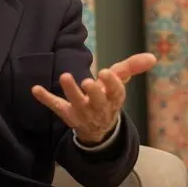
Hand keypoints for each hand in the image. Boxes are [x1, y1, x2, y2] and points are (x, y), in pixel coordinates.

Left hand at [31, 53, 156, 144]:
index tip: (106, 73)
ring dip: (70, 91)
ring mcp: (82, 112)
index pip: (116, 92)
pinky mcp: (67, 114)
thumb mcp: (120, 83)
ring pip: (76, 103)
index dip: (112, 83)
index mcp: (113, 99)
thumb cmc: (108, 98)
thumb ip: (133, 67)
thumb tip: (152, 57)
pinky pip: (56, 107)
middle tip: (87, 82)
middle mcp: (99, 107)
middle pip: (97, 100)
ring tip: (64, 76)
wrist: (98, 129)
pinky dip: (46, 98)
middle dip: (93, 92)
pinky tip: (35, 89)